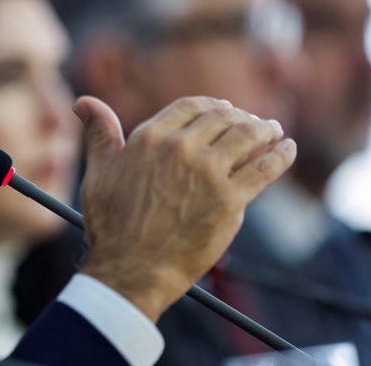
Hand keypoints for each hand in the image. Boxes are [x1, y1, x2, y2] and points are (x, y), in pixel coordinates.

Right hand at [74, 95, 295, 320]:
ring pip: (248, 137)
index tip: (224, 109)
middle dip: (241, 116)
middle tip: (253, 122)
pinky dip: (280, 155)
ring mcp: (208, 173)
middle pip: (223, 118)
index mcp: (150, 137)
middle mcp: (181, 148)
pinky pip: (264, 168)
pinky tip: (287, 149)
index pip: (191, 106)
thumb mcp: (99, 172)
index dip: (212, 105)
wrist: (131, 269)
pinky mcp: (230, 201)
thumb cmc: (111, 224)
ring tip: (274, 131)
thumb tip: (83, 101)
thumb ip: (100, 133)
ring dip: (265, 129)